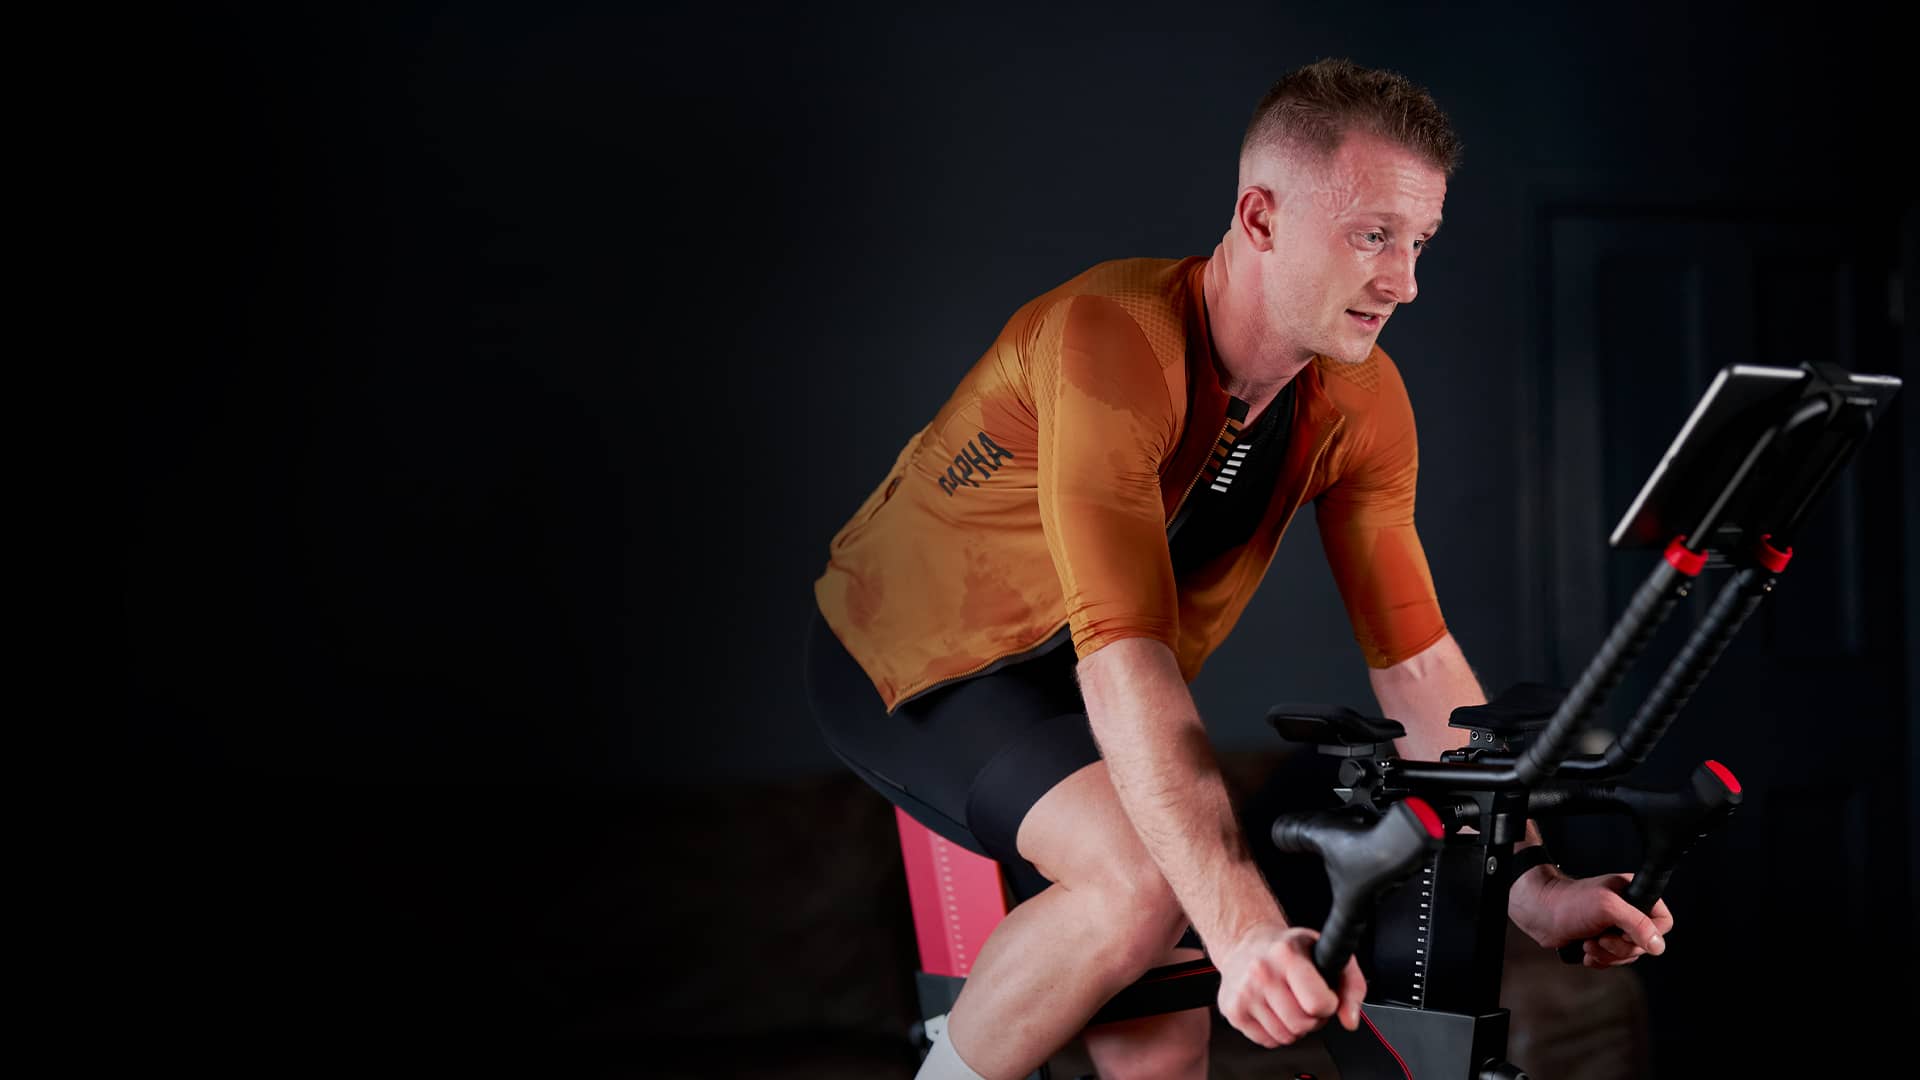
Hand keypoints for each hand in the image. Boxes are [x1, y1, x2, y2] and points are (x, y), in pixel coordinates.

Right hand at [1214, 922, 1364, 1046]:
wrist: (1246, 943)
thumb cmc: (1290, 949)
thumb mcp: (1326, 952)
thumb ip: (1352, 985)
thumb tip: (1350, 1020)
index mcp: (1285, 954)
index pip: (1317, 1003)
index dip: (1329, 1004)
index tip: (1324, 994)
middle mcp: (1260, 972)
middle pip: (1302, 1024)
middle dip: (1312, 1018)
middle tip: (1306, 1000)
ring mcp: (1244, 993)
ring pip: (1286, 1037)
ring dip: (1294, 1027)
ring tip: (1289, 1003)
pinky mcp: (1233, 1011)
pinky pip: (1268, 1042)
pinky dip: (1276, 1032)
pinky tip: (1273, 1010)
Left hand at [1509, 866, 1673, 967]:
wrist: (1539, 914)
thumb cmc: (1569, 902)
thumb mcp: (1607, 907)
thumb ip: (1637, 923)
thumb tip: (1658, 945)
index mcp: (1634, 894)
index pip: (1663, 922)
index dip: (1648, 933)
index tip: (1624, 931)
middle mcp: (1628, 911)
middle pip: (1645, 945)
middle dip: (1619, 948)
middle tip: (1600, 937)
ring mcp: (1616, 928)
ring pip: (1628, 956)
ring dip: (1607, 955)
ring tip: (1588, 942)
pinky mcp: (1603, 942)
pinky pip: (1614, 961)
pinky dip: (1600, 960)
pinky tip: (1585, 950)